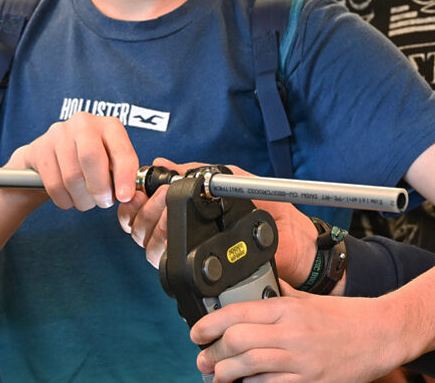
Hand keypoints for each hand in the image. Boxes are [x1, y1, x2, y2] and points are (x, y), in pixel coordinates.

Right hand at [3, 111, 138, 211]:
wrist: (50, 156)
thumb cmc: (89, 162)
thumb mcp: (110, 161)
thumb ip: (123, 174)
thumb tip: (131, 195)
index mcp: (109, 125)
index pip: (121, 150)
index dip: (125, 177)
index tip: (125, 197)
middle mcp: (84, 123)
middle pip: (92, 158)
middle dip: (99, 188)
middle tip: (103, 202)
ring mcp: (59, 134)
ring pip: (72, 176)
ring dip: (82, 198)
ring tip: (87, 201)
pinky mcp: (40, 149)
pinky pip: (54, 185)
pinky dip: (65, 200)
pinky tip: (70, 199)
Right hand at [120, 162, 320, 281]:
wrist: (296, 244)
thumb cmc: (274, 212)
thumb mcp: (238, 181)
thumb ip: (202, 172)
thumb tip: (165, 164)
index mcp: (191, 209)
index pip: (147, 205)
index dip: (138, 200)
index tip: (140, 193)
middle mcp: (185, 231)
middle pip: (140, 225)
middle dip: (145, 212)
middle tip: (161, 202)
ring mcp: (190, 252)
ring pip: (148, 246)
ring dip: (153, 230)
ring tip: (171, 218)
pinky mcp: (199, 271)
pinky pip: (169, 265)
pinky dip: (165, 251)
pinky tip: (176, 240)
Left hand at [192, 283, 413, 382]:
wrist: (382, 334)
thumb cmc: (348, 317)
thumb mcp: (311, 300)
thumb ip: (282, 295)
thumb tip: (257, 290)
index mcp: (289, 308)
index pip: (237, 312)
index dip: (209, 324)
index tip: (197, 332)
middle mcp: (291, 332)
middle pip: (236, 341)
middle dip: (212, 352)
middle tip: (203, 357)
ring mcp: (300, 360)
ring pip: (246, 367)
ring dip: (224, 373)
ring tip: (217, 374)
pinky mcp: (309, 382)